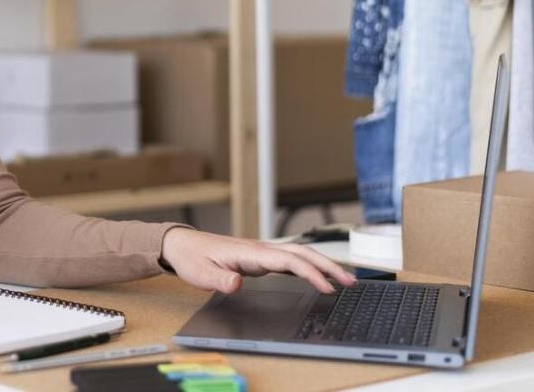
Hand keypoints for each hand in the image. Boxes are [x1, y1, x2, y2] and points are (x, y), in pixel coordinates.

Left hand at [161, 227, 356, 294]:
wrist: (182, 245)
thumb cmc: (192, 258)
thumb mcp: (201, 273)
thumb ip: (219, 279)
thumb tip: (237, 282)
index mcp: (251, 252)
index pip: (289, 260)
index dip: (311, 273)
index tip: (327, 287)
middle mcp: (260, 249)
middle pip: (302, 254)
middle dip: (328, 266)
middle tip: (350, 282)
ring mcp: (261, 252)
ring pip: (298, 255)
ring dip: (322, 265)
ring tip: (344, 280)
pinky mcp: (259, 257)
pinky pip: (289, 261)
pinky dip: (307, 267)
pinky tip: (317, 277)